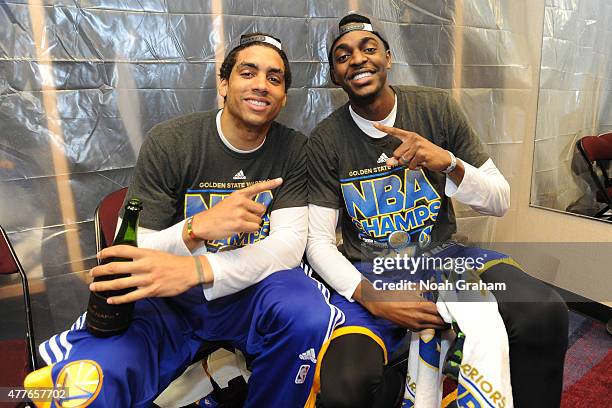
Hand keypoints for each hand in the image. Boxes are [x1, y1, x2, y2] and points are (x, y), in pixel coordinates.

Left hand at [90, 245, 211, 303]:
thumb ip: (141, 256)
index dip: (107, 252)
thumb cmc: (172, 262)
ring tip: (94, 287)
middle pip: (115, 268)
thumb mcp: (156, 253)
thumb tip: (125, 259)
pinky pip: (131, 297)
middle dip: (100, 271)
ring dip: (104, 286)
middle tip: (92, 273)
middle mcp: (144, 266)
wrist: (189, 271)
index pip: (121, 250)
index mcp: (145, 254)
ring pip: (120, 283)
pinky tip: (110, 300)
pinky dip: (118, 299)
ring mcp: (147, 279)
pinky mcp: (151, 291)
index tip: (99, 255)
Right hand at [186, 178, 282, 242]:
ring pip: (258, 221)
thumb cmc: (218, 215)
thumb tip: (260, 208)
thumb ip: (244, 202)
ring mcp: (239, 212)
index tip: (281, 180)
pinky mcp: (239, 223)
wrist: (203, 224)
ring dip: (251, 224)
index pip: (257, 187)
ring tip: (238, 223)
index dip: (270, 184)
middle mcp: (240, 201)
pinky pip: (254, 228)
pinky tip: (239, 229)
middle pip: (262, 210)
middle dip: (256, 216)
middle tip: (244, 218)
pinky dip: (249, 230)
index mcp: (238, 194)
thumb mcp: (230, 202)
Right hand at [353, 281, 447, 330]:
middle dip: (447, 320)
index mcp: (421, 305)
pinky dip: (432, 326)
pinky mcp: (412, 328)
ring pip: (434, 327)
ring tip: (445, 321)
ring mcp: (416, 324)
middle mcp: (420, 317)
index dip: (447, 312)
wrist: (382, 305)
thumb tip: (435, 284)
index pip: (440, 311)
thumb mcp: (412, 288)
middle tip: (451, 317)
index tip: (451, 310)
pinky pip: (426, 329)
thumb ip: (425, 287)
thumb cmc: (396, 295)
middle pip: (440, 322)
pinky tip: (433, 322)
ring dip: (441, 324)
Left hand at [373, 123, 451, 171]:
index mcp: (409, 136)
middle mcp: (413, 138)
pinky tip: (422, 163)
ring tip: (419, 161)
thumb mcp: (411, 156)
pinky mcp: (421, 153)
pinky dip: (415, 167)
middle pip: (396, 154)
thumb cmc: (425, 156)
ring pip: (403, 160)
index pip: (394, 131)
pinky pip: (410, 165)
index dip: (383, 128)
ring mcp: (418, 145)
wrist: (443, 158)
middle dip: (403, 161)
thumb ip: (399, 158)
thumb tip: (388, 163)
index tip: (373, 124)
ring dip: (410, 164)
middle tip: (413, 159)